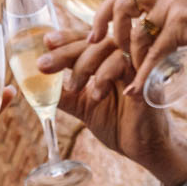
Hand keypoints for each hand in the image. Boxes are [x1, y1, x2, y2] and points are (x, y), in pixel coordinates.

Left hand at [42, 30, 186, 185]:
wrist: (144, 147)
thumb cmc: (118, 123)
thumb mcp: (85, 107)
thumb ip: (65, 94)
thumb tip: (36, 86)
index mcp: (108, 59)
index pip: (87, 40)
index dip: (67, 38)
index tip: (46, 42)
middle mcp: (124, 56)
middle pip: (95, 42)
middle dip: (67, 53)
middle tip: (44, 65)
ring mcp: (139, 66)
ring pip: (111, 50)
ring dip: (88, 67)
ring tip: (74, 88)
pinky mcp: (150, 80)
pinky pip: (132, 67)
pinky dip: (110, 76)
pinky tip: (97, 92)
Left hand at [91, 0, 186, 92]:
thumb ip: (167, 14)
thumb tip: (145, 28)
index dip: (102, 13)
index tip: (94, 35)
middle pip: (119, 5)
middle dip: (104, 30)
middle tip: (96, 52)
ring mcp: (175, 6)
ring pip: (136, 33)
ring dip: (126, 58)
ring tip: (124, 75)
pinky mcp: (184, 26)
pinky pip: (154, 53)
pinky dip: (142, 74)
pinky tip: (136, 90)